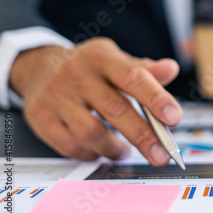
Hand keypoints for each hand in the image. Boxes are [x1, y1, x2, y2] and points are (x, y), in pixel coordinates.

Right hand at [9, 37, 182, 166]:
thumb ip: (144, 69)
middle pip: (115, 110)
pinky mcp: (41, 117)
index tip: (174, 117)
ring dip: (115, 148)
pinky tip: (101, 150)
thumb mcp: (115, 60)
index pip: (133, 77)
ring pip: (92, 132)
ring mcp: (57, 96)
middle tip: (161, 155)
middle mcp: (78, 75)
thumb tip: (171, 69)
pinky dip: (92, 153)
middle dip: (143, 136)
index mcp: (102, 57)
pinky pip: (71, 145)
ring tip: (126, 151)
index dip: (155, 98)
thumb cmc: (88, 67)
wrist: (38, 68)